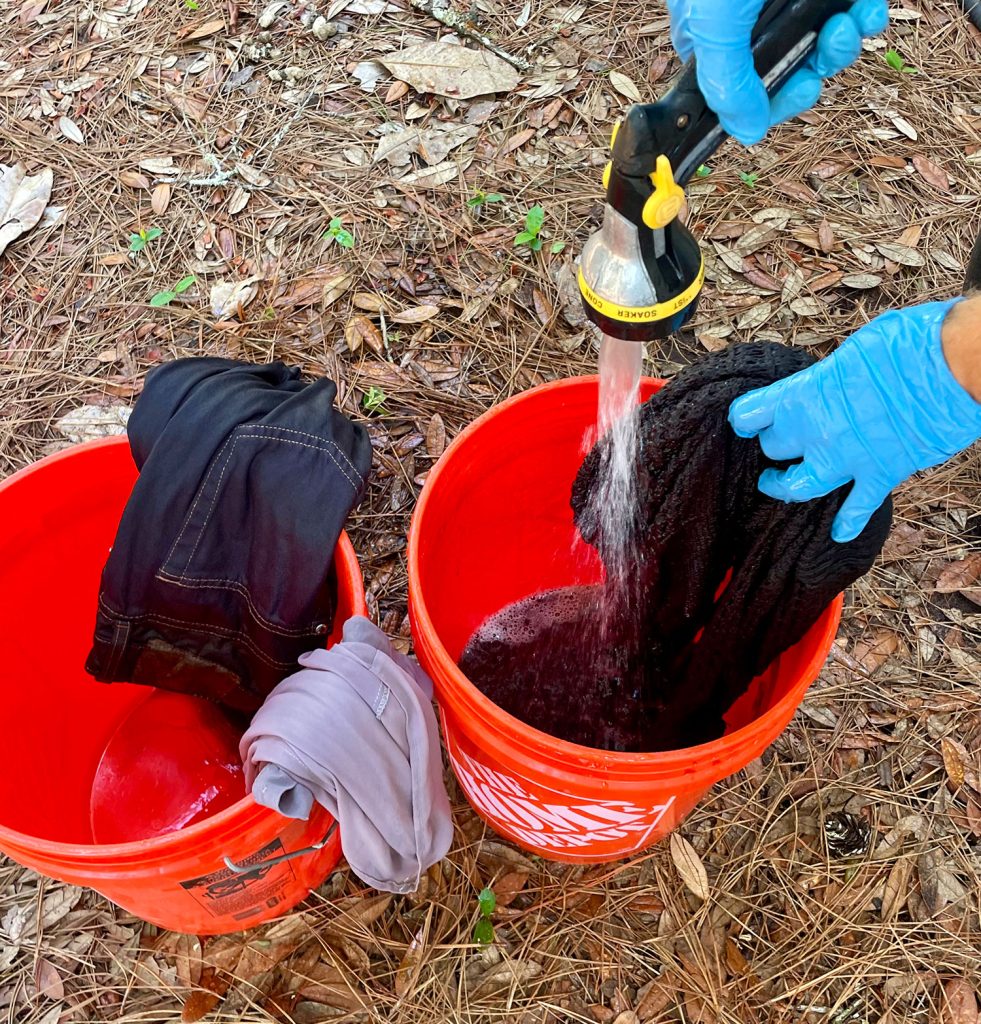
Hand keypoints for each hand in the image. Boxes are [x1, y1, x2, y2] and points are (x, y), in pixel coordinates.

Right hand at [666, 0, 888, 145]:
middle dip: (812, 72)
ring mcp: (783, 5)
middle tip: (824, 54)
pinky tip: (865, 9)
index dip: (769, 104)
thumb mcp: (716, 22)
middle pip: (784, 73)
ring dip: (841, 45)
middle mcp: (744, 25)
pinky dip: (863, 16)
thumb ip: (726, 82)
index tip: (797, 93)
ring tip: (848, 24)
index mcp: (709, 38)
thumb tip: (745, 133)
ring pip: (818, 45)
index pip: (736, 95)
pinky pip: (847, 12)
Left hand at [728, 300, 980, 542]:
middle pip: (772, 449)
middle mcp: (817, 431)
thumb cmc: (908, 344)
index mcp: (804, 394)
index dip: (744, 419)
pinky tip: (840, 533)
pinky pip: (856, 508)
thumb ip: (829, 378)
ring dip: (784, 487)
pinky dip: (848, 523)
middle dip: (773, 445)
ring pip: (798, 487)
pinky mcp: (880, 476)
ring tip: (777, 484)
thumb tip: (829, 385)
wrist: (956, 366)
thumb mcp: (853, 351)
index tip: (745, 422)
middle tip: (780, 441)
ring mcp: (847, 459)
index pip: (750, 415)